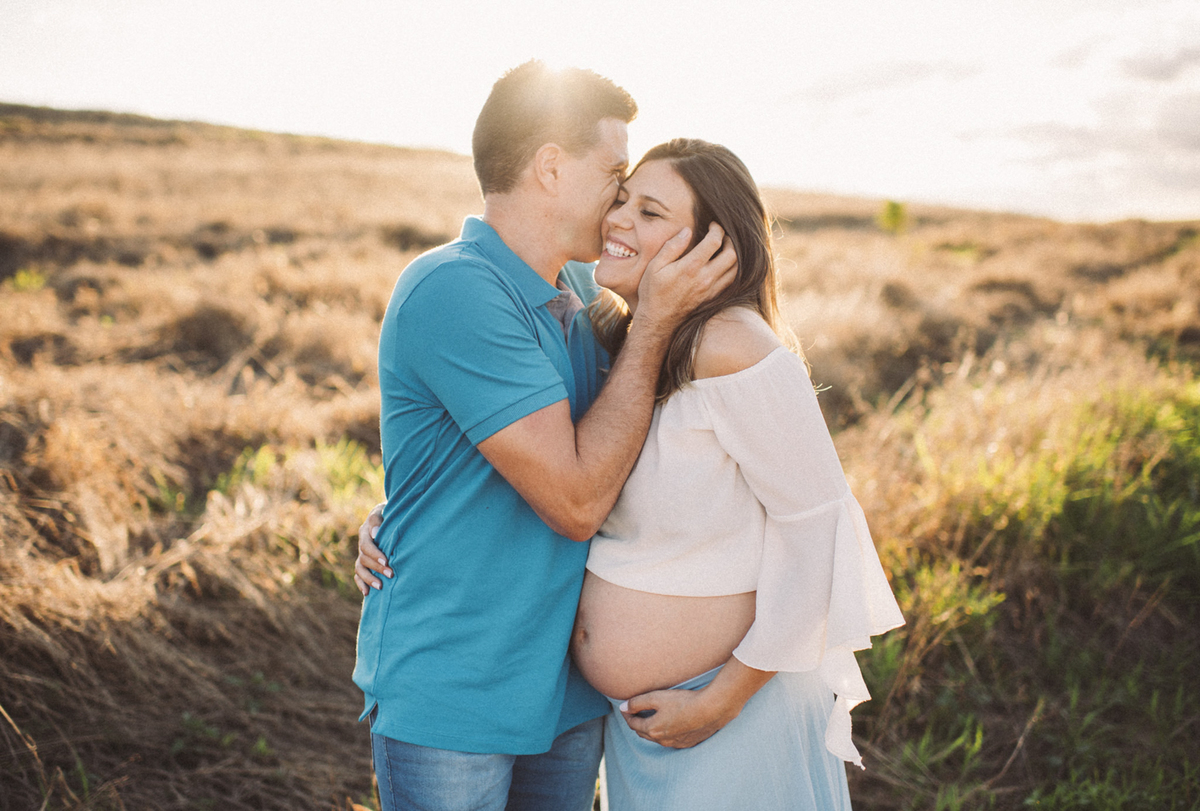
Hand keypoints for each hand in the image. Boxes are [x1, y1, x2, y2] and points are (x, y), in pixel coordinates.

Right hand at [353, 502, 389, 595]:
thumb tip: (374, 533)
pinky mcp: (364, 564)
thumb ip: (377, 520)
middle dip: (377, 568)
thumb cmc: (389, 513)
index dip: (375, 554)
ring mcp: (362, 555)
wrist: (391, 516)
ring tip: (381, 587)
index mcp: (365, 532)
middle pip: (364, 559)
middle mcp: (362, 545)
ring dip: (369, 579)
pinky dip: (361, 584)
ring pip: (360, 569)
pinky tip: (367, 593)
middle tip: (391, 574)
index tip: (386, 562)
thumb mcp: (383, 511)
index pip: (366, 546)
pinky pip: (358, 576)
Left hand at [618, 686, 738, 748]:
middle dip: (638, 723)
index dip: (627, 715)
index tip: (625, 708)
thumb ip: (637, 702)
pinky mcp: (688, 743)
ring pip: (658, 738)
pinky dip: (666, 733)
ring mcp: (676, 743)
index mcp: (652, 729)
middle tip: (635, 713)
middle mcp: (662, 740)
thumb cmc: (683, 701)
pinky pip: (671, 740)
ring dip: (652, 729)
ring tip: (651, 718)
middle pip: (644, 733)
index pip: (633, 724)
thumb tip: (623, 707)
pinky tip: (670, 724)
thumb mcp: (656, 697)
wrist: (711, 710)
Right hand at [635, 223, 736, 329]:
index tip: (713, 225)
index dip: (717, 229)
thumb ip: (672, 247)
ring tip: (726, 247)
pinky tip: (724, 264)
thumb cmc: (653, 292)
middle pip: (731, 255)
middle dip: (730, 240)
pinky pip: (731, 281)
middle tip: (722, 235)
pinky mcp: (712, 297)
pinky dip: (732, 270)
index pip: (714, 242)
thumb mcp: (655, 266)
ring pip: (735, 269)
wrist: (658, 321)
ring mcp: (711, 289)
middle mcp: (705, 278)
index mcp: (690, 267)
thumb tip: (687, 231)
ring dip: (735, 255)